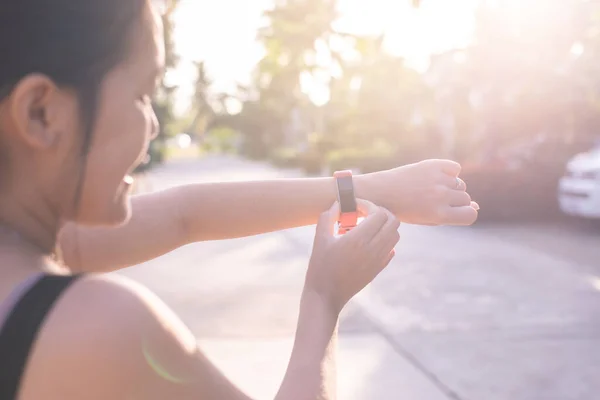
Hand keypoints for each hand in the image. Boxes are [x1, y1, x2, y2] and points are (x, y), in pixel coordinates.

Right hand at [304, 199, 399, 314]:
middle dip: (379, 212)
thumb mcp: (320, 238)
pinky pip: (391, 249)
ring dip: (383, 226)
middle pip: (393, 221)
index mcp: (358, 240)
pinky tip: (367, 242)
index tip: (354, 206)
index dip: (367, 205)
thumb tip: (339, 204)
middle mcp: (373, 249)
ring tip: (365, 227)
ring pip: (395, 235)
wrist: (326, 295)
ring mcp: (378, 260)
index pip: (378, 213)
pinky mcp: (379, 268)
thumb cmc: (320, 266)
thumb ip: (329, 217)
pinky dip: (384, 240)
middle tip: (363, 214)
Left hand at [358, 159, 478, 225]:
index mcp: (439, 215)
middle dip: (455, 201)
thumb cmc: (404, 210)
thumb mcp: (428, 218)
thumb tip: (477, 205)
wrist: (380, 192)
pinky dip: (449, 171)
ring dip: (451, 187)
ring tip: (430, 189)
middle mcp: (441, 196)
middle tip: (434, 201)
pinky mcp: (432, 165)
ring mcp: (437, 179)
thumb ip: (452, 215)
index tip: (455, 213)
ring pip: (460, 184)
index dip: (465, 214)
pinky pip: (454, 168)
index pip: (471, 215)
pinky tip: (435, 176)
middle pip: (466, 198)